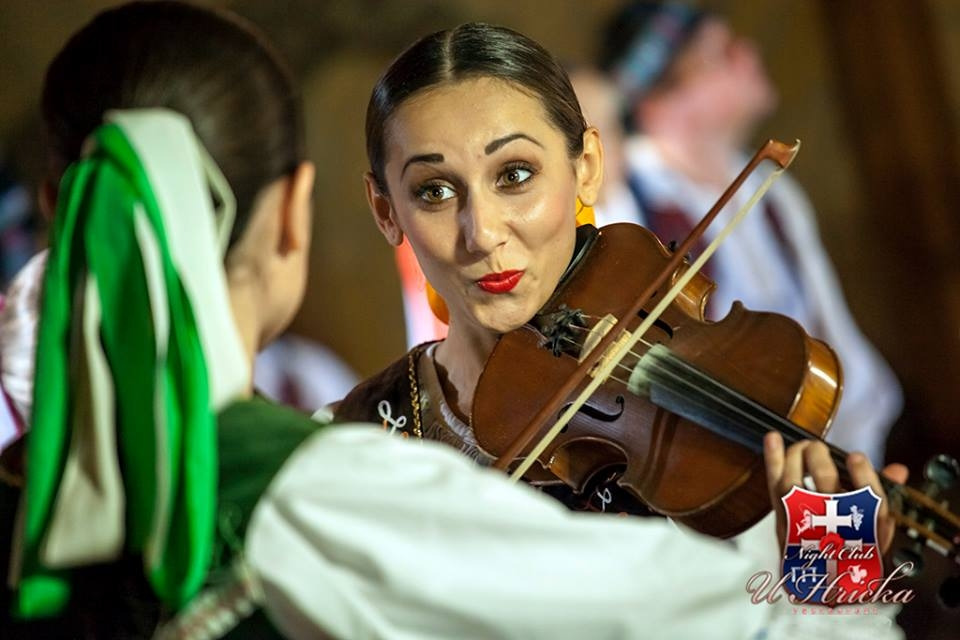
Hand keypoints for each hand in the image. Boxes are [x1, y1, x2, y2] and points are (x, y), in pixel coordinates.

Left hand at [763, 432, 908, 554]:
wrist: (823, 583)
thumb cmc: (850, 549)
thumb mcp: (875, 528)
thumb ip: (882, 496)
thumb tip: (898, 469)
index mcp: (862, 531)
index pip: (866, 500)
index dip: (863, 476)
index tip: (856, 458)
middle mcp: (830, 528)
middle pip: (825, 485)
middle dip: (819, 458)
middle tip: (818, 448)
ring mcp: (801, 523)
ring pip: (794, 483)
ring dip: (795, 456)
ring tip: (800, 444)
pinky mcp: (782, 518)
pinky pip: (774, 486)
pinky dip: (772, 460)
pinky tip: (772, 437)